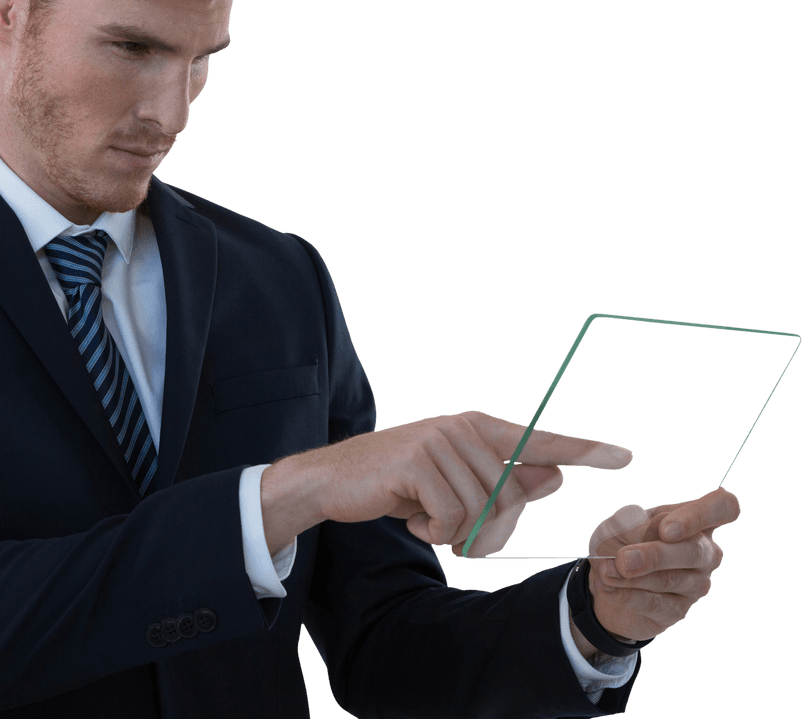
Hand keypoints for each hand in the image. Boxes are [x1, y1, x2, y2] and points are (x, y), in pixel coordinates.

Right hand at [260, 409, 631, 556]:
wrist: (334, 480)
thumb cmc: (397, 482)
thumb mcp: (450, 481)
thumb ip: (500, 478)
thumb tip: (552, 477)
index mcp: (477, 428)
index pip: (540, 439)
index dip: (584, 449)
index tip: (625, 455)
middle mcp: (463, 428)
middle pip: (510, 496)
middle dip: (483, 525)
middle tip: (444, 523)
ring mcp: (440, 442)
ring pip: (480, 512)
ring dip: (452, 530)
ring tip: (421, 514)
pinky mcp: (418, 462)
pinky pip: (450, 519)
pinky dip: (433, 532)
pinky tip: (408, 515)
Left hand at [587, 488, 740, 642]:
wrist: (607, 581)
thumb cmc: (620, 542)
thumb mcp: (618, 523)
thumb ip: (630, 523)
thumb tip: (644, 536)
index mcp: (694, 520)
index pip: (723, 506)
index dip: (700, 515)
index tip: (666, 529)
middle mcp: (705, 552)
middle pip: (694, 551)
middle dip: (655, 556)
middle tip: (622, 559)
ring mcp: (696, 583)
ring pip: (669, 579)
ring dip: (631, 576)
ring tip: (604, 570)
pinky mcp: (678, 610)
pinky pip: (655, 602)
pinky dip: (626, 594)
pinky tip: (607, 586)